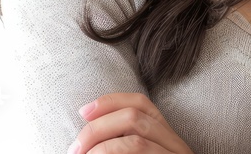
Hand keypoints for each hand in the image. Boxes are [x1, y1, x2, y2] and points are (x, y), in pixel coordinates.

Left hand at [68, 92, 193, 153]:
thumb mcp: (142, 153)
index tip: (83, 111)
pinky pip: (139, 153)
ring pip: (135, 140)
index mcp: (167, 138)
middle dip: (98, 127)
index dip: (111, 101)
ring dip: (101, 146)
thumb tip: (87, 138)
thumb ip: (124, 142)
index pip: (142, 104)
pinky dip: (110, 153)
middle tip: (74, 148)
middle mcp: (176, 145)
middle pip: (135, 116)